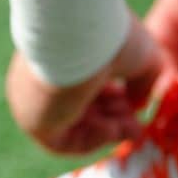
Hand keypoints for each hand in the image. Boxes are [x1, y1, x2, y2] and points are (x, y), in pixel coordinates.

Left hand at [6, 14, 162, 154]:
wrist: (79, 35)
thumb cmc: (109, 36)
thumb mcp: (140, 56)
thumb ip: (144, 80)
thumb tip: (140, 103)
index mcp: (63, 56)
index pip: (85, 85)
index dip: (115, 99)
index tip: (137, 104)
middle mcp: (44, 78)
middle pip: (80, 108)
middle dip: (115, 119)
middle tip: (138, 126)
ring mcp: (35, 99)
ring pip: (73, 126)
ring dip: (108, 131)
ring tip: (131, 129)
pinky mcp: (32, 119)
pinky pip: (62, 142)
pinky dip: (91, 140)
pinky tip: (110, 129)